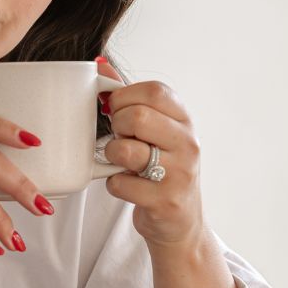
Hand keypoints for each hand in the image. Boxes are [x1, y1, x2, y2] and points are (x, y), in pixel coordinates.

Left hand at [97, 58, 206, 248]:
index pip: (154, 90)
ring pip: (126, 150)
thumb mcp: (152, 130)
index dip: (124, 97)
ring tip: (121, 162)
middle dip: (116, 126)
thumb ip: (128, 97)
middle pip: (137, 117)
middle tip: (118, 137)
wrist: (179, 223)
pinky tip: (125, 186)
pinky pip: (119, 184)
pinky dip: (113, 185)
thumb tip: (99, 64)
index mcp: (184, 120)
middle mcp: (188, 143)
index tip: (116, 110)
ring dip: (112, 155)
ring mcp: (179, 173)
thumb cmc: (159, 169)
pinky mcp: (164, 201)